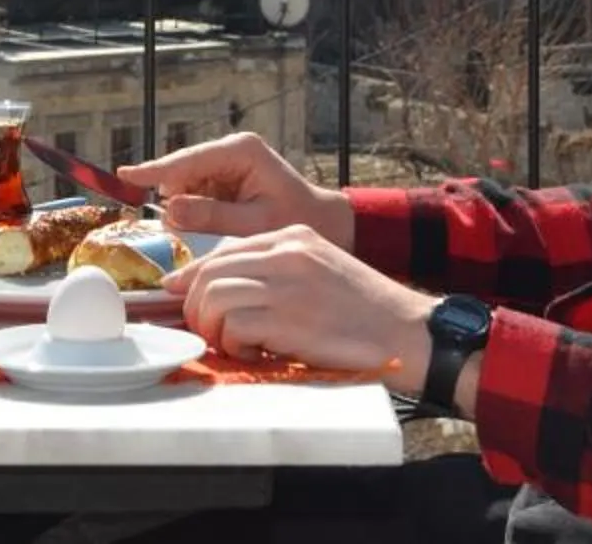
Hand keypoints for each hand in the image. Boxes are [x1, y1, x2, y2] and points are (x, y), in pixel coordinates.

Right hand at [122, 131, 353, 248]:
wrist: (323, 223)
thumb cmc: (296, 220)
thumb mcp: (255, 223)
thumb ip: (212, 216)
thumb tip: (169, 209)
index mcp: (241, 151)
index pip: (188, 160)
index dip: (155, 171)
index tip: (125, 176)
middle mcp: (231, 150)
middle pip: (182, 172)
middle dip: (178, 200)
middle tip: (190, 227)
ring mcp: (227, 161)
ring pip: (186, 184)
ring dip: (190, 207)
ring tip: (221, 225)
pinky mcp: (225, 176)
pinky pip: (196, 192)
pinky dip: (198, 209)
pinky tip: (220, 221)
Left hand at [169, 224, 439, 385]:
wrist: (411, 333)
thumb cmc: (366, 314)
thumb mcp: (319, 273)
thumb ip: (276, 273)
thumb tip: (223, 291)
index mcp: (293, 237)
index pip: (224, 249)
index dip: (194, 275)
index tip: (180, 293)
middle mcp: (286, 252)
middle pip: (210, 271)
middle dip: (197, 306)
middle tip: (210, 332)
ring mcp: (286, 283)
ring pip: (213, 297)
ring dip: (213, 329)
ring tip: (235, 346)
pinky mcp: (288, 317)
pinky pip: (233, 326)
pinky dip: (233, 345)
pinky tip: (255, 354)